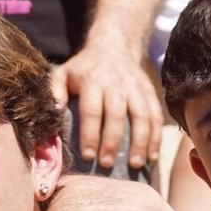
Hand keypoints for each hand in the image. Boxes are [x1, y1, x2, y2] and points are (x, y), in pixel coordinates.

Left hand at [51, 43, 163, 169]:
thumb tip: (53, 113)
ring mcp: (136, 88)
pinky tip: (152, 156)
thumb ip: (54, 91)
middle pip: (117, 115)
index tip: (88, 155)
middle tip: (107, 164)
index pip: (91, 111)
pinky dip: (156, 137)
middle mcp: (116, 84)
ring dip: (141, 142)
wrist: (113, 45)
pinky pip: (156, 115)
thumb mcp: (63, 73)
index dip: (90, 134)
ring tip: (135, 164)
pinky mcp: (150, 92)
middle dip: (112, 142)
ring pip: (142, 116)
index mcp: (92, 80)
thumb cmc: (84, 67)